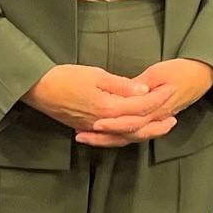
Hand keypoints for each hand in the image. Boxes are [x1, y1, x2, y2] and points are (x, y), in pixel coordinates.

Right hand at [22, 65, 171, 146]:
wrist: (38, 89)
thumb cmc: (65, 78)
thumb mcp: (96, 75)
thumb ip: (121, 85)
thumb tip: (144, 90)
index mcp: (109, 108)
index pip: (141, 107)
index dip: (158, 99)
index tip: (171, 91)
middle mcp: (104, 123)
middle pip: (137, 129)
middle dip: (157, 124)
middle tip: (173, 120)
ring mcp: (95, 129)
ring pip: (125, 136)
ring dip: (144, 133)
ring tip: (157, 128)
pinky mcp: (87, 128)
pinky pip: (112, 138)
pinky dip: (125, 136)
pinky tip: (130, 133)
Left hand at [87, 58, 212, 144]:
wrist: (201, 75)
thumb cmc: (181, 71)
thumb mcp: (159, 72)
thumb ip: (141, 84)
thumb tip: (126, 93)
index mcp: (157, 106)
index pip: (132, 119)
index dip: (113, 122)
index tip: (95, 123)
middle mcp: (155, 118)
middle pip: (127, 133)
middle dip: (104, 136)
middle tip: (81, 135)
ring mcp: (155, 120)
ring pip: (130, 136)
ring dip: (108, 139)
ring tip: (86, 137)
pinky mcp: (155, 119)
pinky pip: (135, 133)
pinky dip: (118, 136)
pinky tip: (104, 135)